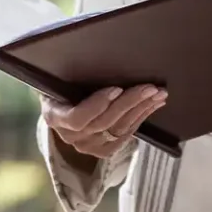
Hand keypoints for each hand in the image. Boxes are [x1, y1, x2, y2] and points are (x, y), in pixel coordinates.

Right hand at [44, 86, 165, 161]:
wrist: (62, 109)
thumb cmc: (62, 90)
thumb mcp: (60, 82)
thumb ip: (72, 78)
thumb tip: (95, 61)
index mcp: (54, 117)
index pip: (76, 118)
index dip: (97, 105)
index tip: (116, 89)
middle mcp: (70, 136)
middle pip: (103, 122)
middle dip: (129, 103)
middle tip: (149, 88)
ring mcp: (87, 146)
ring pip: (118, 129)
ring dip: (141, 110)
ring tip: (157, 94)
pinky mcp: (103, 150)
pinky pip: (125, 136)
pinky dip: (141, 120)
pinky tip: (152, 106)